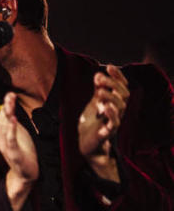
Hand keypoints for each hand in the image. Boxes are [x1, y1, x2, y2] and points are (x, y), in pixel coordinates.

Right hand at [0, 92, 38, 210]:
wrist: (26, 174)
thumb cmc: (23, 153)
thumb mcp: (18, 134)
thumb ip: (12, 122)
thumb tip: (8, 107)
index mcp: (1, 134)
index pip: (1, 116)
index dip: (5, 105)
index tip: (10, 94)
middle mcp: (0, 139)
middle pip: (1, 120)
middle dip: (6, 107)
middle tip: (10, 95)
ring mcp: (5, 147)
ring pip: (3, 128)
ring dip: (7, 115)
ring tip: (10, 104)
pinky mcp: (13, 153)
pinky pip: (10, 140)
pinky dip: (11, 129)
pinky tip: (14, 120)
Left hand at [78, 65, 128, 180]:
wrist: (87, 144)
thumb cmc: (92, 122)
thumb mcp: (94, 103)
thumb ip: (98, 90)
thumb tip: (99, 74)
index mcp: (114, 103)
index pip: (122, 87)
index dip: (118, 76)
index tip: (109, 66)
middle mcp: (117, 112)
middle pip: (124, 95)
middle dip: (113, 84)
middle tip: (98, 78)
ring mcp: (113, 122)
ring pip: (121, 108)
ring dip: (111, 97)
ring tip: (100, 91)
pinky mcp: (106, 133)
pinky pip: (114, 124)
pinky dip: (111, 115)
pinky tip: (104, 107)